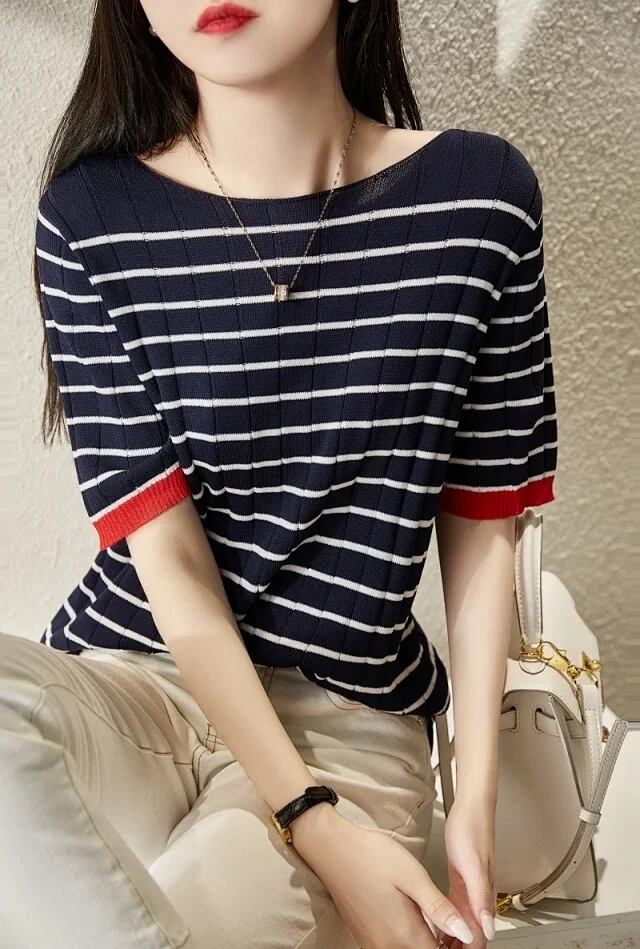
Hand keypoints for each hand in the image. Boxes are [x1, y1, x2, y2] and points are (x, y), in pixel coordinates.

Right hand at [291, 804, 475, 947]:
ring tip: (438, 922)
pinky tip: (414, 920)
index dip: (459, 946)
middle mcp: (388, 947)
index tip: (466, 932)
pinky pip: (393, 947)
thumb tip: (467, 932)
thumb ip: (440, 909)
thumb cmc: (372, 857)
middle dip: (443, 945)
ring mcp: (374, 944)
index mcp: (405, 936)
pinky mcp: (365, 937)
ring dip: (426, 943)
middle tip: (451, 921)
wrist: (334, 849)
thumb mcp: (413, 877)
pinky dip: (408, 940)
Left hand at [433, 798, 496, 947]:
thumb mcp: (473, 865)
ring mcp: (470, 891)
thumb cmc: (472, 830)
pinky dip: (448, 925)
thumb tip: (488, 930)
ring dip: (453, 940)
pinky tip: (436, 928)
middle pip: (472, 936)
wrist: (470, 808)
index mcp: (483, 897)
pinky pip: (457, 912)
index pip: (479, 938)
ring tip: (434, 946)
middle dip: (458, 947)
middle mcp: (479, 898)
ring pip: (464, 926)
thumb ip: (481, 897)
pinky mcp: (461, 883)